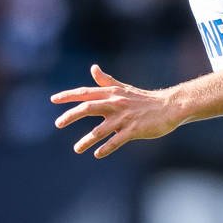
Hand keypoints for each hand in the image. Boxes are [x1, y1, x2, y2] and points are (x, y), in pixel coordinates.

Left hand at [50, 64, 181, 158]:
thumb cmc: (144, 99)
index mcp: (111, 94)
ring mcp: (124, 118)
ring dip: (86, 140)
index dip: (68, 96)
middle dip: (71, 115)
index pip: (85, 93)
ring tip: (77, 149)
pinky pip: (116, 141)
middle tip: (58, 123)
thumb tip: (93, 68)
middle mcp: (115, 104)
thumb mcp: (123, 88)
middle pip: (87, 108)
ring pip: (100, 130)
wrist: (168, 106)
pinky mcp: (133, 130)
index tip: (53, 99)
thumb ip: (106, 81)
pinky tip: (97, 154)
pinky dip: (106, 148)